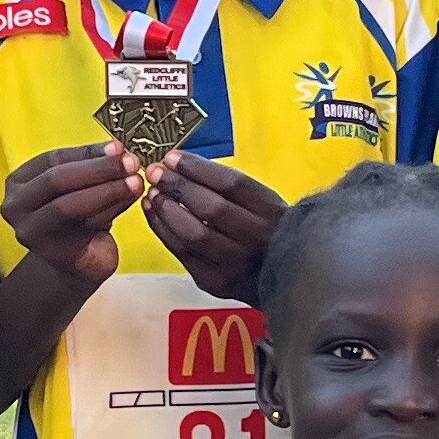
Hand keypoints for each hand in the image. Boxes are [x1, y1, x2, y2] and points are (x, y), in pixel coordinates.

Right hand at [0, 143, 139, 285]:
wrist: (77, 264)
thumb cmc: (78, 220)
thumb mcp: (80, 187)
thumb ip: (94, 169)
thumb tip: (120, 152)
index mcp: (18, 182)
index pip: (52, 160)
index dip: (86, 152)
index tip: (117, 147)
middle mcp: (16, 207)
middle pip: (57, 180)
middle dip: (98, 169)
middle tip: (130, 162)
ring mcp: (31, 232)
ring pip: (70, 205)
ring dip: (108, 190)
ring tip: (136, 181)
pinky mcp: (53, 252)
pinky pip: (84, 226)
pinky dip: (111, 210)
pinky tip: (132, 199)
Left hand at [142, 152, 282, 300]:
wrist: (284, 276)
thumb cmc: (266, 231)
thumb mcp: (262, 202)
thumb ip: (227, 186)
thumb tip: (179, 165)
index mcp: (272, 212)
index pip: (232, 184)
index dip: (197, 168)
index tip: (173, 158)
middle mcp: (257, 240)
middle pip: (212, 208)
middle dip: (178, 186)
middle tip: (156, 173)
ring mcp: (236, 264)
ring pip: (193, 233)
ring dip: (167, 209)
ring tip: (154, 192)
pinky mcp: (216, 281)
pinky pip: (182, 253)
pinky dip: (163, 230)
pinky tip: (155, 213)